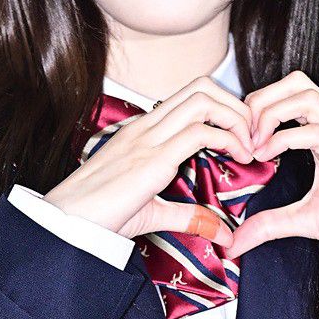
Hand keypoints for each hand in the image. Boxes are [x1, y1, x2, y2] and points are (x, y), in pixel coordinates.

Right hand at [44, 76, 255, 247]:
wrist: (66, 225)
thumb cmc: (98, 217)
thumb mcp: (151, 212)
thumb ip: (187, 216)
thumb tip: (220, 232)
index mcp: (143, 132)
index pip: (190, 96)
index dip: (223, 107)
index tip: (241, 136)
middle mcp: (146, 127)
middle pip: (202, 86)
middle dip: (236, 105)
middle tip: (252, 135)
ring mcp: (148, 139)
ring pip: (203, 100)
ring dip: (236, 118)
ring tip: (249, 145)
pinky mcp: (152, 159)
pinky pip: (200, 132)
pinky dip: (229, 139)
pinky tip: (238, 158)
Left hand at [229, 70, 318, 255]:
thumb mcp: (303, 220)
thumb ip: (268, 224)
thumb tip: (234, 244)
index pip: (294, 91)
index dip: (262, 103)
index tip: (243, 135)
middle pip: (299, 81)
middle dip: (263, 99)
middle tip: (244, 133)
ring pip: (308, 97)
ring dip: (271, 114)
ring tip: (254, 144)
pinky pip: (316, 134)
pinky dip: (283, 139)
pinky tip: (266, 157)